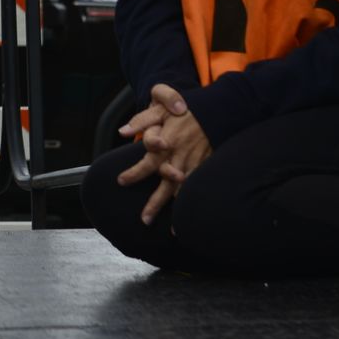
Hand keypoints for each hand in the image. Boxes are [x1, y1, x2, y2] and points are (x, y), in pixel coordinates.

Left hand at [113, 85, 208, 225]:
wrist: (217, 109)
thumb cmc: (185, 109)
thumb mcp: (161, 108)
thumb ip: (142, 120)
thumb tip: (123, 131)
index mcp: (166, 143)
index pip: (146, 164)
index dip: (133, 174)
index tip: (121, 181)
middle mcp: (179, 157)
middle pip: (165, 185)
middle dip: (154, 203)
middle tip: (144, 220)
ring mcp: (193, 164)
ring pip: (182, 190)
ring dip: (175, 209)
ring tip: (171, 231)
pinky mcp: (205, 166)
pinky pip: (197, 188)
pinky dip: (193, 203)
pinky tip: (191, 217)